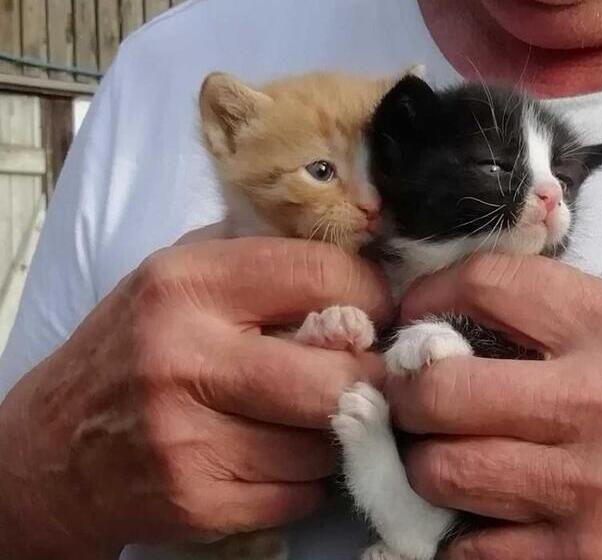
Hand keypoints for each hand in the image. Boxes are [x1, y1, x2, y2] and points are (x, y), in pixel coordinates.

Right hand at [0, 235, 390, 557]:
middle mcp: (186, 358)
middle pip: (338, 377)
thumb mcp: (181, 278)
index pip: (323, 276)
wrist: (51, 450)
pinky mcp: (196, 501)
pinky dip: (303, 478)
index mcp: (188, 284)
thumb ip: (264, 263)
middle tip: (363, 375)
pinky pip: (300, 493)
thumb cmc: (133, 349)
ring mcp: (189, 438)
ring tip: (305, 415)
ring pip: (325, 444)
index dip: (371, 295)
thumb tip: (361, 266)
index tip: (375, 312)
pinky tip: (274, 456)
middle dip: (368, 379)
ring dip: (334, 433)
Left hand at [388, 254, 601, 559]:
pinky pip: (469, 547)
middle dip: (407, 397)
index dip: (429, 295)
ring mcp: (588, 490)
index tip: (413, 318)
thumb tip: (451, 317)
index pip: (489, 285)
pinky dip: (463, 532)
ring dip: (428, 467)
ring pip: (441, 472)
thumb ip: (557, 321)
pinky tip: (486, 517)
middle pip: (440, 390)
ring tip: (450, 459)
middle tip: (412, 402)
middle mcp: (601, 404)